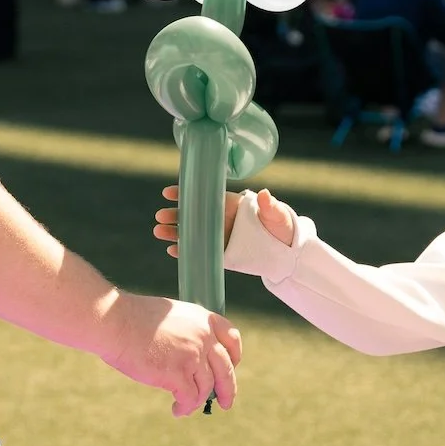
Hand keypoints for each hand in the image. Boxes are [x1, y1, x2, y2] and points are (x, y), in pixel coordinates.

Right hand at [97, 291, 242, 415]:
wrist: (114, 322)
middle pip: (226, 369)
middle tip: (225, 403)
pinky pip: (190, 398)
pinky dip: (185, 407)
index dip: (234, 356)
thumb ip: (186, 332)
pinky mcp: (178, 373)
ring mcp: (192, 355)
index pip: (231, 338)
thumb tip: (191, 357)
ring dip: (197, 400)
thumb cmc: (131, 319)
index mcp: (202, 318)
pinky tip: (177, 410)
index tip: (231, 367)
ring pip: (206, 387)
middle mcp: (203, 336)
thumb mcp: (169, 316)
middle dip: (227, 389)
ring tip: (185, 407)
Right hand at [152, 187, 294, 257]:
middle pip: (192, 214)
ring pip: (191, 232)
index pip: (203, 196)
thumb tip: (265, 194)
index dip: (185, 193)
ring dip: (174, 232)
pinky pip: (198, 251)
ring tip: (159, 232)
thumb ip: (269, 206)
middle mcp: (219, 218)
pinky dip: (185, 251)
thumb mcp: (277, 215)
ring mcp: (218, 236)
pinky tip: (172, 251)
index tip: (169, 192)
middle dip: (174, 215)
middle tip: (160, 216)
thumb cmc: (281, 227)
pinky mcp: (219, 253)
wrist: (285, 251)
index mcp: (229, 204)